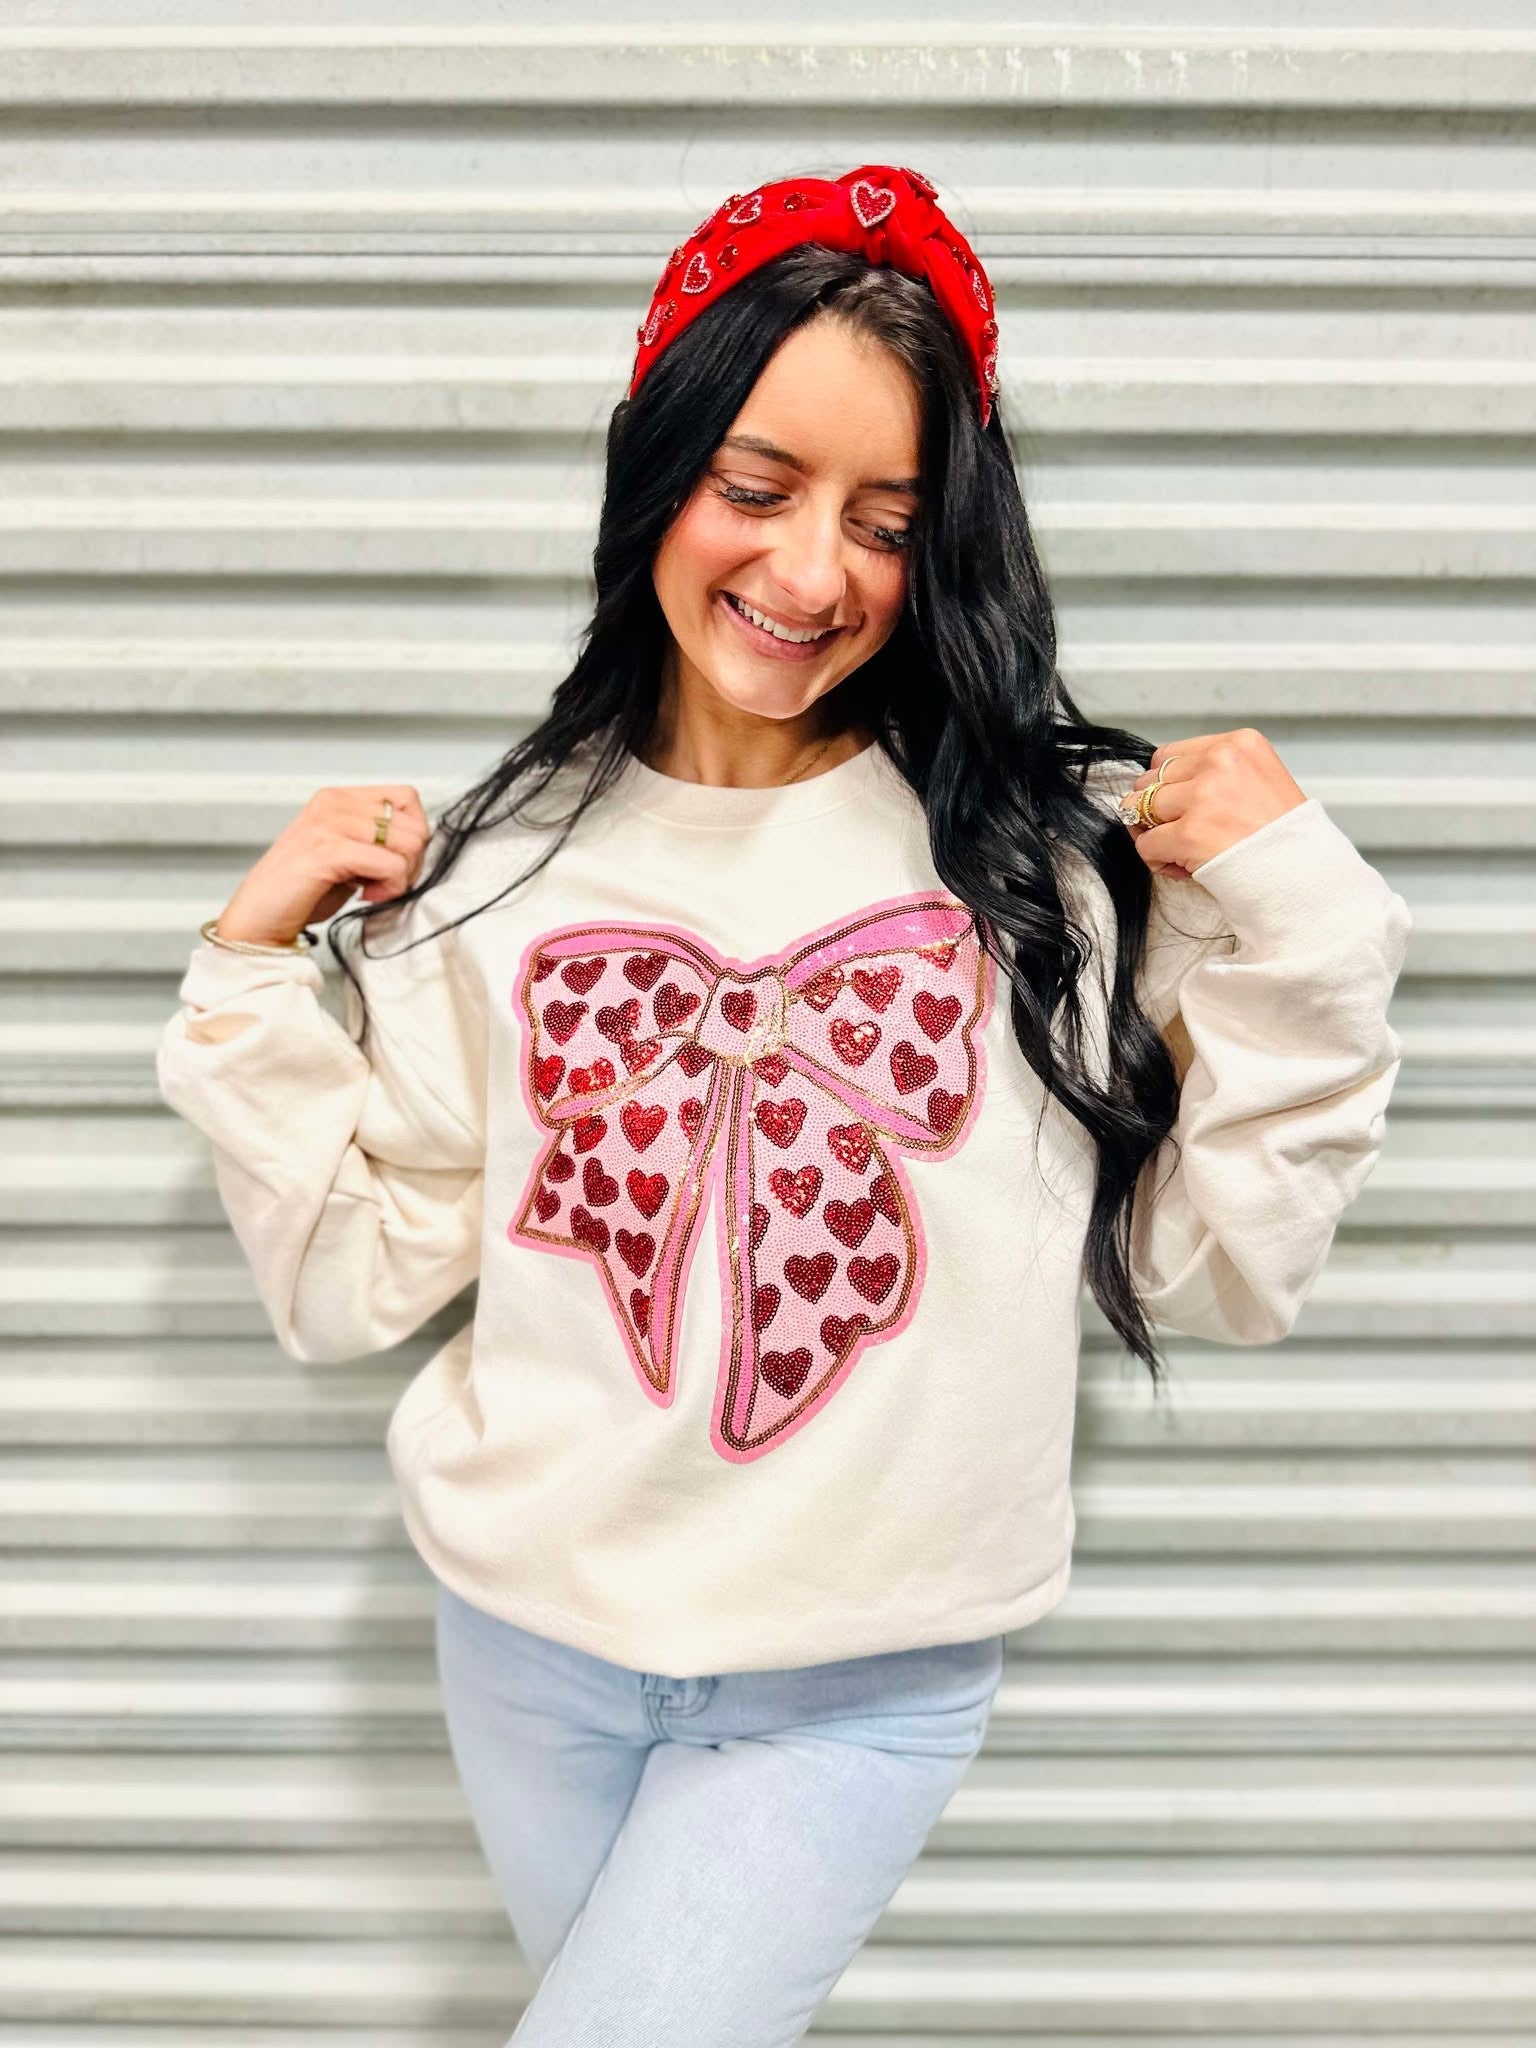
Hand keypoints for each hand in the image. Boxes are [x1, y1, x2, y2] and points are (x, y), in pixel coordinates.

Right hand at [214, 785, 432, 945]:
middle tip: (384, 884)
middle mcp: (333, 803)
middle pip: (414, 824)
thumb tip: (418, 844)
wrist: (259, 919)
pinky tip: (365, 896)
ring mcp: (328, 824)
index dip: (413, 836)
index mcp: (338, 798)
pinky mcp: (327, 851)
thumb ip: (376, 840)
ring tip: (373, 891)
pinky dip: (388, 888)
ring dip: (400, 877)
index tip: (393, 864)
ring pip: (408, 844)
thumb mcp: (346, 854)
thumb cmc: (303, 891)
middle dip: (411, 863)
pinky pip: (390, 865)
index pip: (407, 798)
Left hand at [1118, 730, 1306, 881]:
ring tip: (1182, 851)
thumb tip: (1152, 788)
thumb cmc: (1281, 837)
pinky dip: (1156, 859)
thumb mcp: (1258, 781)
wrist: (1304, 875)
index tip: (1186, 807)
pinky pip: (1146, 844)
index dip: (1169, 785)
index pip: (1169, 755)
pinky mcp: (1190, 832)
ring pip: (1141, 809)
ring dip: (1155, 833)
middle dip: (1158, 809)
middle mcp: (1220, 761)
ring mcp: (1203, 796)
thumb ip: (1214, 774)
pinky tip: (1183, 867)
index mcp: (1239, 744)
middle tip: (1184, 833)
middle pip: (1151, 780)